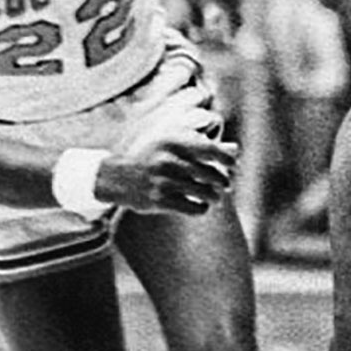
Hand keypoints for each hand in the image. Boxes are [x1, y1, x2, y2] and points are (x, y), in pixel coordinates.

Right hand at [99, 85, 238, 213]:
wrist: (115, 177)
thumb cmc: (150, 157)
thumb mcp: (172, 144)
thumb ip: (204, 145)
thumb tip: (236, 150)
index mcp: (172, 141)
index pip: (210, 150)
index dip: (227, 159)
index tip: (233, 165)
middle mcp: (168, 160)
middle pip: (211, 174)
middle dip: (223, 181)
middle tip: (225, 185)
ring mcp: (163, 181)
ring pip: (206, 193)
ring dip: (215, 197)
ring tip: (214, 197)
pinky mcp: (159, 200)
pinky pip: (194, 208)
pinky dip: (202, 208)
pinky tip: (200, 206)